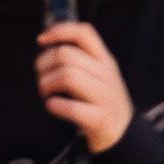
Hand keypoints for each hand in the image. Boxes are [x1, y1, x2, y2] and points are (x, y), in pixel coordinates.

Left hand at [35, 20, 132, 153]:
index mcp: (104, 59)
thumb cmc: (101, 99)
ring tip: (46, 92)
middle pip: (67, 55)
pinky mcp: (98, 118)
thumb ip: (80, 59)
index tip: (42, 40)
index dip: (59, 31)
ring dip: (46, 84)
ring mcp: (104, 95)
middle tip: (41, 77)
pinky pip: (70, 107)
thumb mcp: (98, 74)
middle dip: (43, 64)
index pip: (84, 33)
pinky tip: (53, 106)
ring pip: (67, 76)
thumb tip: (48, 46)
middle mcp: (106, 73)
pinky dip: (54, 105)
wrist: (123, 132)